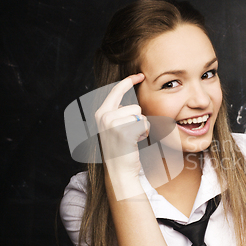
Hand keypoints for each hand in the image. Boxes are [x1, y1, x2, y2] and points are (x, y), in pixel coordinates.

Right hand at [94, 73, 149, 196]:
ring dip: (141, 127)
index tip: (140, 75)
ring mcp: (112, 123)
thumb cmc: (121, 150)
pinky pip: (144, 124)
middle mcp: (104, 116)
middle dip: (138, 120)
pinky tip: (135, 142)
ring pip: (140, 115)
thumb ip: (119, 113)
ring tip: (132, 139)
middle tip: (132, 135)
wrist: (120, 170)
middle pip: (134, 106)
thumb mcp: (115, 128)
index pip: (116, 91)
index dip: (128, 81)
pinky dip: (144, 134)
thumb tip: (131, 102)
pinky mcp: (123, 131)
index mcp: (101, 113)